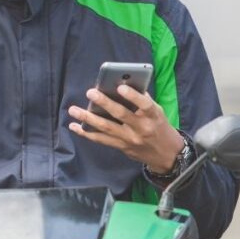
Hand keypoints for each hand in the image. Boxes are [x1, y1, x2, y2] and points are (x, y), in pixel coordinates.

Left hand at [67, 85, 184, 172]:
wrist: (166, 155)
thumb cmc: (159, 126)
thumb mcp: (158, 112)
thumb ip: (142, 100)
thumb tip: (123, 83)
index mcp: (153, 116)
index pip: (144, 105)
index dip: (133, 96)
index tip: (120, 87)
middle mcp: (141, 128)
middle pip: (121, 115)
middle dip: (104, 103)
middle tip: (90, 92)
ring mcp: (130, 139)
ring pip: (106, 128)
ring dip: (88, 118)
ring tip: (73, 110)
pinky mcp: (122, 147)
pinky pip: (101, 140)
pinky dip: (86, 133)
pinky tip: (75, 126)